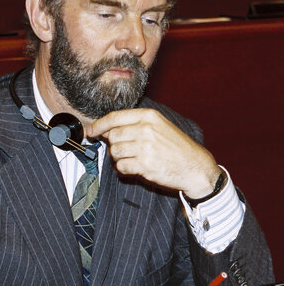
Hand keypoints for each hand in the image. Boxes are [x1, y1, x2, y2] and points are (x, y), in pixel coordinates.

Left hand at [87, 108, 220, 197]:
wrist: (195, 166)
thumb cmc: (177, 147)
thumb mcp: (160, 126)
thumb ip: (135, 124)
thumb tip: (106, 129)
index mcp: (148, 116)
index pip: (114, 117)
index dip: (98, 125)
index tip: (90, 130)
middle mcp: (146, 129)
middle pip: (112, 136)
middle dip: (114, 144)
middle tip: (126, 149)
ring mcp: (145, 147)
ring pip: (114, 152)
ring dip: (120, 157)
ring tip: (134, 158)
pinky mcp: (145, 165)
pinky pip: (121, 166)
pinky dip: (125, 169)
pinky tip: (137, 167)